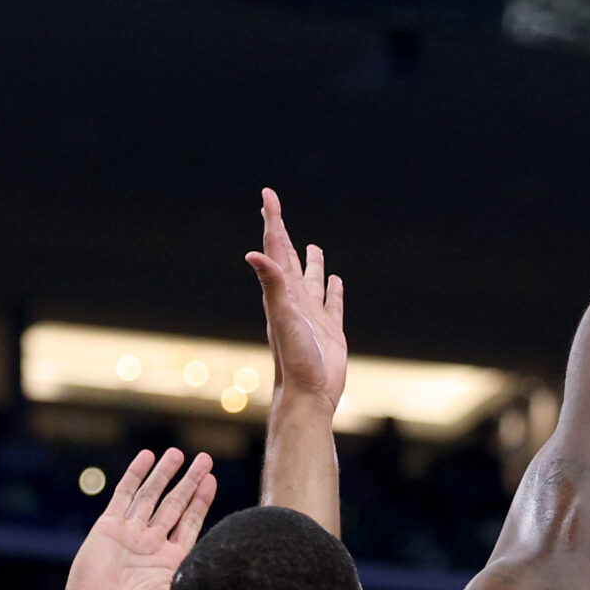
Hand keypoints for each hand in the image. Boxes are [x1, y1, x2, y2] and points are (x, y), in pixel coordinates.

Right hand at [55, 448, 215, 589]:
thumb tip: (235, 584)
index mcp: (172, 561)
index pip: (191, 524)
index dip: (201, 501)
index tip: (212, 480)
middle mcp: (153, 545)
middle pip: (175, 504)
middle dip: (190, 481)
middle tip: (205, 459)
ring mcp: (130, 534)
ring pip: (151, 495)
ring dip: (165, 473)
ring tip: (178, 453)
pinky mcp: (108, 527)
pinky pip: (124, 494)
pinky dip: (136, 475)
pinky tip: (147, 457)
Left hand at [246, 187, 346, 413]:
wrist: (309, 394)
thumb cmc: (294, 359)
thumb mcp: (283, 318)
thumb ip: (272, 286)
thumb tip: (253, 254)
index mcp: (281, 293)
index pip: (276, 249)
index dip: (273, 221)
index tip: (268, 195)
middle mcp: (294, 300)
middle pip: (287, 258)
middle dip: (282, 232)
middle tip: (275, 207)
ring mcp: (313, 316)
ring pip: (311, 280)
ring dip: (310, 262)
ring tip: (313, 246)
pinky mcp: (331, 331)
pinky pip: (332, 304)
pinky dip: (334, 290)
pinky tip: (336, 282)